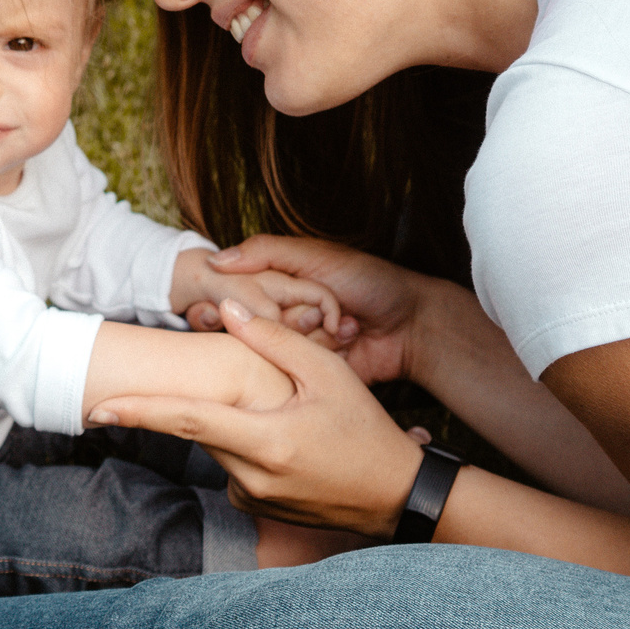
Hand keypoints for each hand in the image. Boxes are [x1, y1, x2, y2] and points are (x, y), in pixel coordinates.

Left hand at [92, 299, 426, 535]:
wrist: (397, 495)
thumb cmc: (366, 429)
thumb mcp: (328, 373)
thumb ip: (273, 339)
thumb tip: (224, 308)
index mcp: (265, 440)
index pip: (186, 419)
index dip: (138, 411)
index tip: (97, 407)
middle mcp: (251, 477)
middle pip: (201, 427)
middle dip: (202, 402)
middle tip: (234, 387)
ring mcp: (251, 498)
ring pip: (216, 446)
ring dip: (231, 424)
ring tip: (288, 418)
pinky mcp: (256, 509)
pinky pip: (233, 467)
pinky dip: (246, 447)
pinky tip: (289, 444)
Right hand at [204, 236, 429, 387]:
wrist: (414, 324)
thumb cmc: (369, 280)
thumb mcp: (315, 256)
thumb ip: (265, 252)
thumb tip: (215, 262)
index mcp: (275, 287)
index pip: (231, 300)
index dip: (229, 305)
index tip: (231, 306)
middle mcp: (280, 319)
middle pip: (248, 331)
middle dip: (283, 321)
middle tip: (315, 314)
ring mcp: (296, 349)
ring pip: (272, 354)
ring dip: (307, 339)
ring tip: (344, 326)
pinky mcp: (313, 375)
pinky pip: (297, 374)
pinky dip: (318, 360)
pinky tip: (346, 345)